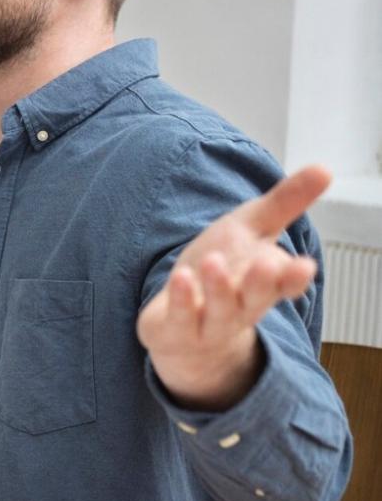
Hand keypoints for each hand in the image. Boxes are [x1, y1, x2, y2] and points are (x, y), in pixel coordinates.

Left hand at [138, 164, 330, 410]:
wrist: (181, 327)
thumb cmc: (223, 269)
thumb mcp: (250, 230)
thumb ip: (283, 203)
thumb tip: (324, 169)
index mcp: (265, 282)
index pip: (286, 283)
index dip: (294, 277)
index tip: (304, 266)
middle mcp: (241, 306)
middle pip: (256, 299)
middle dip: (261, 283)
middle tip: (266, 264)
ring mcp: (208, 324)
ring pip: (220, 312)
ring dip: (218, 288)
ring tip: (212, 262)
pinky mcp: (175, 331)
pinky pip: (180, 319)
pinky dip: (182, 300)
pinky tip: (181, 277)